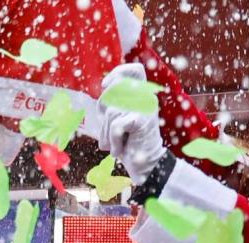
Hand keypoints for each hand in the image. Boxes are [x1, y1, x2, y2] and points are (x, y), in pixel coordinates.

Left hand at [97, 63, 165, 181]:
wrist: (145, 165)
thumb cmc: (128, 142)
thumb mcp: (117, 119)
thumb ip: (112, 103)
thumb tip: (103, 88)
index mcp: (141, 94)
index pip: (135, 70)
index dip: (119, 73)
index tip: (105, 85)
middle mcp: (146, 97)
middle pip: (112, 91)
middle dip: (102, 111)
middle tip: (108, 129)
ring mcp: (146, 108)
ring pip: (110, 112)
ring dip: (106, 133)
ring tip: (114, 144)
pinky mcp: (142, 120)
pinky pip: (116, 126)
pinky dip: (112, 141)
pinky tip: (119, 149)